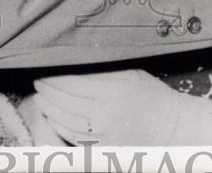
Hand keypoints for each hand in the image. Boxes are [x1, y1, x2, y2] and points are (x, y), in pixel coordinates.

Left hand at [32, 70, 211, 146]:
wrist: (173, 129)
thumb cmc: (154, 97)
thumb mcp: (130, 74)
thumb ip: (102, 70)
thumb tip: (75, 62)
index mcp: (110, 91)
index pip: (69, 82)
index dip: (52, 76)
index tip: (43, 69)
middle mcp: (103, 114)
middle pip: (62, 101)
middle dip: (46, 90)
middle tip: (38, 81)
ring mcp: (102, 135)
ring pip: (63, 121)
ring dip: (48, 108)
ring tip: (40, 98)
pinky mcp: (103, 149)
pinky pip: (73, 138)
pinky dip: (58, 127)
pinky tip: (53, 117)